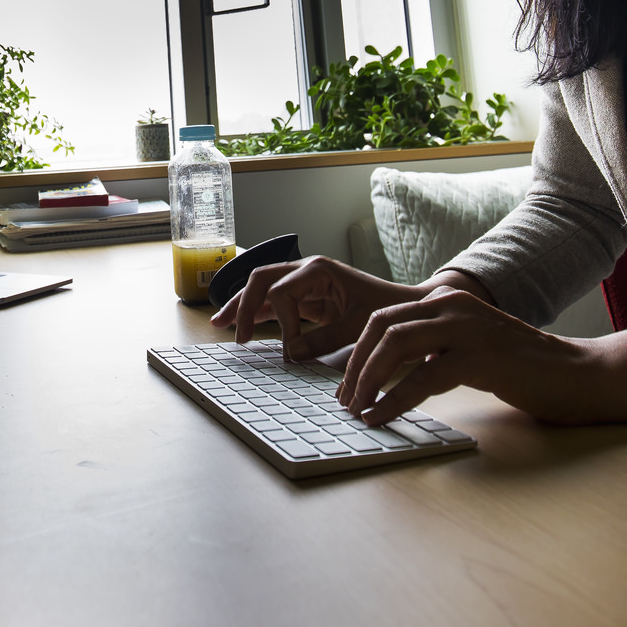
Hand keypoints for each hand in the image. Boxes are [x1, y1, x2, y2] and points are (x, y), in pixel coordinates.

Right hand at [208, 256, 422, 359]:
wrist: (407, 307)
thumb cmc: (388, 310)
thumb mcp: (359, 326)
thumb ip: (326, 340)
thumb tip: (293, 355)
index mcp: (319, 270)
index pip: (282, 292)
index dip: (282, 323)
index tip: (292, 350)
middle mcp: (306, 271)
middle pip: (261, 280)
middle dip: (243, 304)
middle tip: (233, 332)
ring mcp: (304, 284)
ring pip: (262, 289)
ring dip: (242, 306)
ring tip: (219, 324)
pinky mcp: (307, 299)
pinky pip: (274, 303)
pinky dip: (258, 314)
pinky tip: (243, 328)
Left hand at [337, 287, 601, 424]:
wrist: (577, 375)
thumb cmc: (523, 368)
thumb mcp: (470, 346)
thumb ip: (436, 347)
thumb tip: (391, 372)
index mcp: (446, 300)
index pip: (384, 318)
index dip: (358, 353)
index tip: (347, 385)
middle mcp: (452, 305)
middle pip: (381, 328)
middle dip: (355, 366)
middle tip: (346, 400)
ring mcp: (466, 327)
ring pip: (395, 346)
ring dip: (368, 381)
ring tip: (358, 411)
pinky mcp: (480, 356)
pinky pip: (422, 376)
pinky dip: (394, 399)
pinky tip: (381, 417)